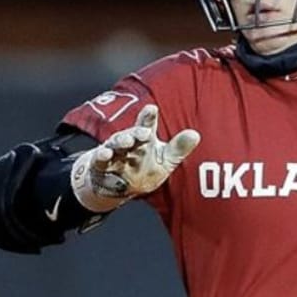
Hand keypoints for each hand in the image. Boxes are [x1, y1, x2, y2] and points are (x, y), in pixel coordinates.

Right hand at [70, 104, 200, 213]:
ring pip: (116, 144)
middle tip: (145, 132)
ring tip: (128, 140)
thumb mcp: (164, 161)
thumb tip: (196, 134)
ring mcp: (114, 152)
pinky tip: (105, 153)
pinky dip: (102, 156)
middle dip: (137, 132)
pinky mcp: (101, 164)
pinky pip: (100, 159)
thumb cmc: (144, 170)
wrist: (118, 187)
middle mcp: (128, 143)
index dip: (149, 118)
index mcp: (144, 140)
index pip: (146, 126)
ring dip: (121, 141)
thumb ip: (178, 149)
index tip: (152, 109)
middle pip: (132, 134)